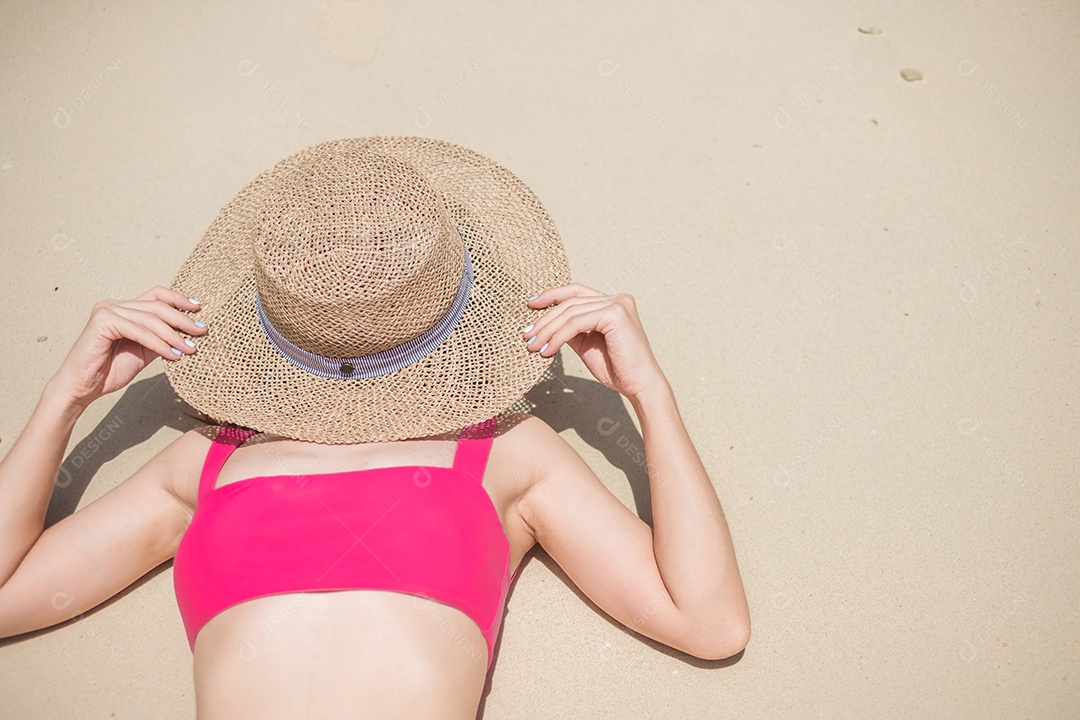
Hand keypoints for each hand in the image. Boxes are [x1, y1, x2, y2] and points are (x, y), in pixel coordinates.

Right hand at [49, 287, 206, 406]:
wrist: (82, 388)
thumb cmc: (110, 371)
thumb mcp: (144, 352)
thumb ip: (161, 339)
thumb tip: (189, 333)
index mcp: (124, 309)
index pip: (156, 295)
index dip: (178, 299)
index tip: (198, 309)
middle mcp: (114, 305)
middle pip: (157, 306)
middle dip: (182, 319)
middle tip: (201, 332)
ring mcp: (107, 310)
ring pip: (150, 319)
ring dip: (173, 335)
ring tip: (190, 349)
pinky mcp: (102, 321)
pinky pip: (139, 330)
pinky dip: (158, 343)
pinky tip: (172, 354)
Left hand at [522, 284, 666, 400]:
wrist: (639, 386)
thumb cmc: (616, 368)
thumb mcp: (586, 344)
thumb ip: (571, 330)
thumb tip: (544, 324)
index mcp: (613, 303)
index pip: (577, 292)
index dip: (552, 295)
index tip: (530, 305)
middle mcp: (617, 299)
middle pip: (570, 303)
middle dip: (545, 320)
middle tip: (527, 336)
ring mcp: (618, 304)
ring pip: (571, 313)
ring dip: (548, 331)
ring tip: (533, 346)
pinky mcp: (615, 314)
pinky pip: (577, 323)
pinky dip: (559, 336)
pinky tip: (548, 350)